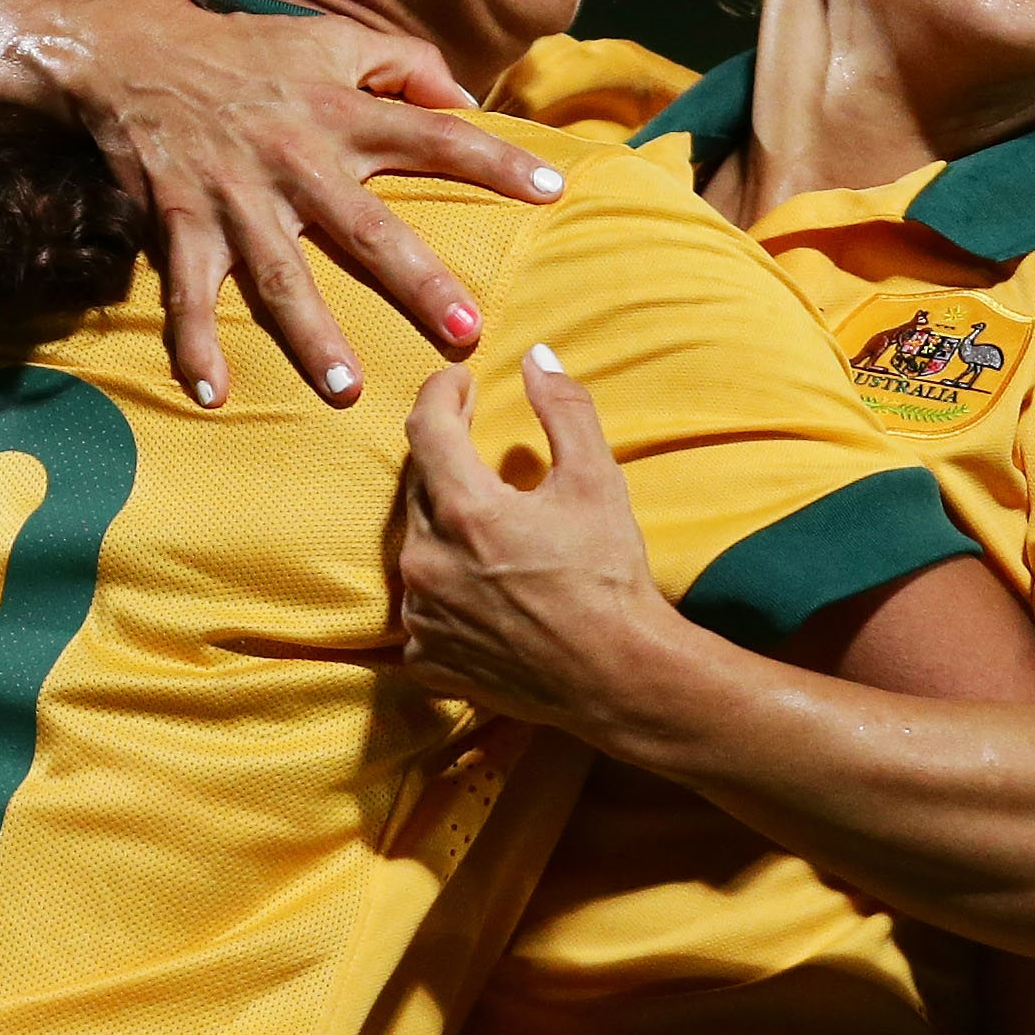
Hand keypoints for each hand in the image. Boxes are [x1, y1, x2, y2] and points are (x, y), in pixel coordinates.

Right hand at [46, 0, 564, 409]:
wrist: (134, 53)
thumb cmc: (249, 54)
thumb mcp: (332, 39)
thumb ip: (406, 65)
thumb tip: (468, 100)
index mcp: (341, 114)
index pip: (433, 136)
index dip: (494, 160)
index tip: (553, 190)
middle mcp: (295, 160)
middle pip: (365, 228)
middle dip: (415, 280)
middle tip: (465, 331)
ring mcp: (235, 198)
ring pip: (279, 274)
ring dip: (310, 334)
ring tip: (347, 388)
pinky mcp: (181, 224)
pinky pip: (186, 292)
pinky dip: (193, 342)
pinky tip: (212, 394)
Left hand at [390, 348, 678, 732]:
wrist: (618, 677)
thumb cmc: (610, 578)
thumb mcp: (598, 481)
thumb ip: (565, 410)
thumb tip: (538, 357)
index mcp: (465, 512)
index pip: (426, 427)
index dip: (440, 393)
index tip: (460, 382)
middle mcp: (428, 561)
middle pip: (418, 485)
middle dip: (447, 458)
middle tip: (480, 444)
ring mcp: (422, 615)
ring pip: (416, 544)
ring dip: (444, 524)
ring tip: (491, 525)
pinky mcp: (425, 658)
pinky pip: (421, 605)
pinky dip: (444, 587)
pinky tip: (483, 585)